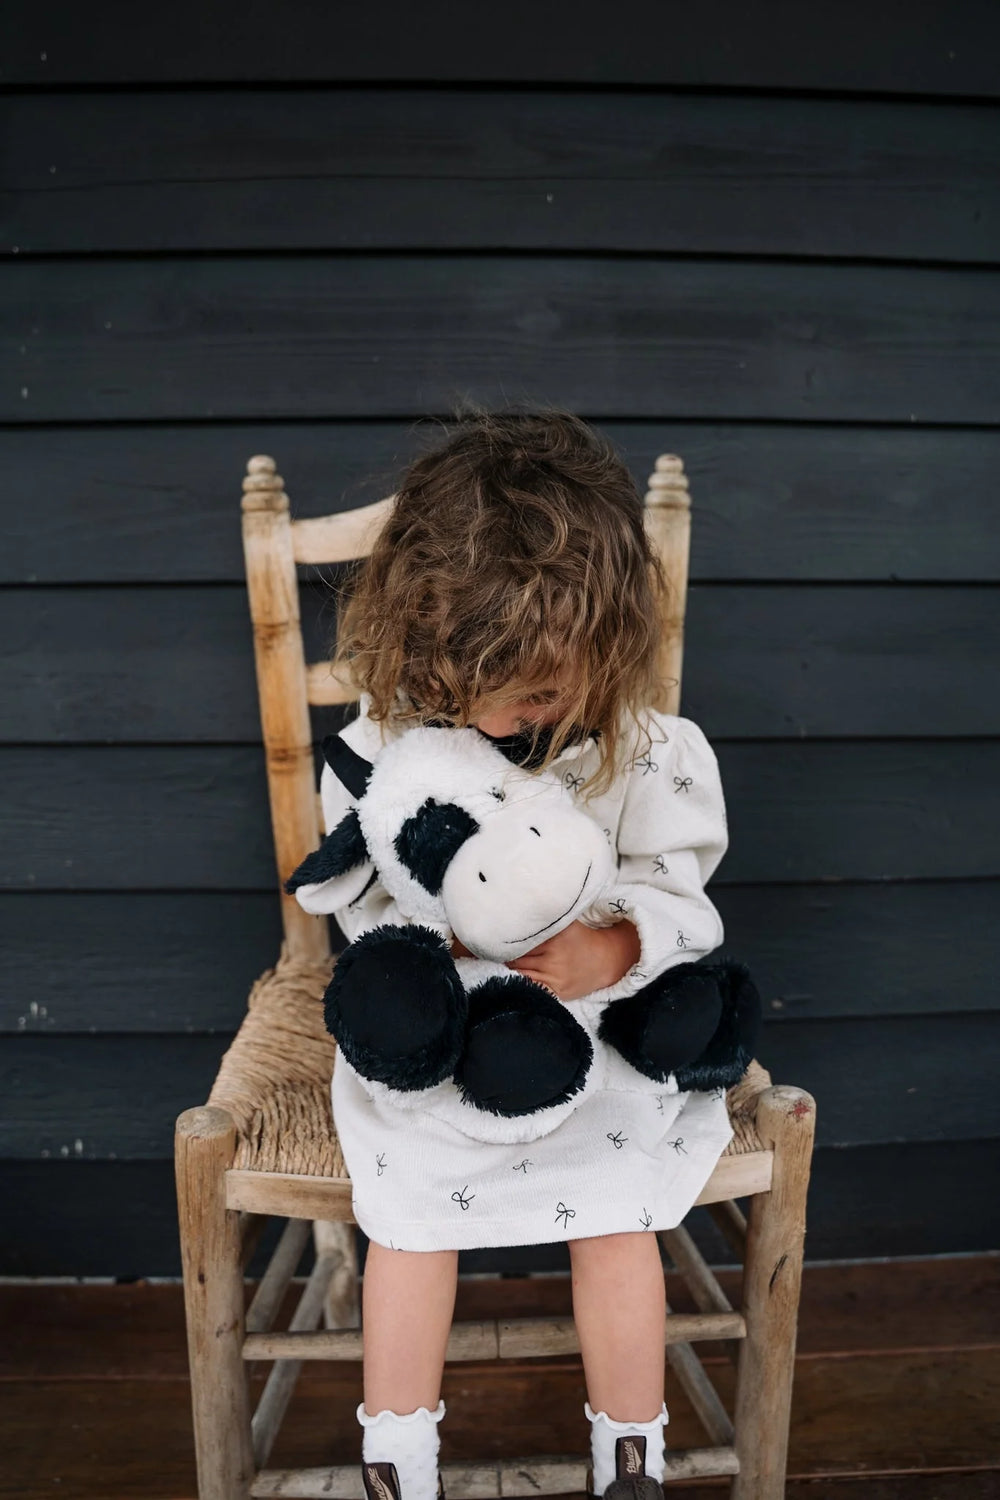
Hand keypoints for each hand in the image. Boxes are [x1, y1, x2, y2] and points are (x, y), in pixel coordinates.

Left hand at [507, 919, 641, 1000]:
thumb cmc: (580, 938)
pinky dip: (521, 983)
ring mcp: (555, 977)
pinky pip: (532, 988)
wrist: (605, 960)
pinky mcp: (557, 991)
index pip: (520, 942)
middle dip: (505, 956)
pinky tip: (515, 978)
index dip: (506, 942)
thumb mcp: (566, 923)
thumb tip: (517, 912)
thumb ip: (545, 919)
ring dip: (510, 970)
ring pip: (521, 975)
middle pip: (517, 960)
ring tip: (502, 963)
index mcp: (554, 939)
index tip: (496, 939)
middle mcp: (554, 959)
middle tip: (493, 952)